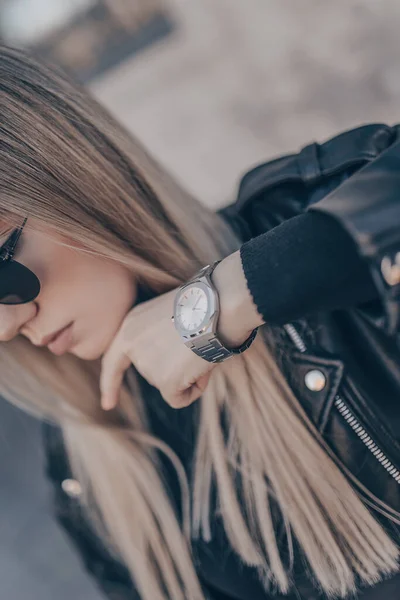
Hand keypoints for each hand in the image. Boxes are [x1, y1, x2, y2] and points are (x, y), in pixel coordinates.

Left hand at [100, 288, 217, 409]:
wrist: (216, 305)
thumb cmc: (202, 306)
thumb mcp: (169, 318)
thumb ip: (159, 341)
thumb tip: (172, 367)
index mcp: (131, 327)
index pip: (113, 361)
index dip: (111, 384)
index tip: (108, 404)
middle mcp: (132, 346)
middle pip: (153, 375)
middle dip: (177, 368)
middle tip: (196, 341)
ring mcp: (147, 365)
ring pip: (170, 385)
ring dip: (189, 373)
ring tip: (201, 347)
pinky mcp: (165, 381)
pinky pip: (179, 399)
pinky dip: (194, 389)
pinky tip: (203, 367)